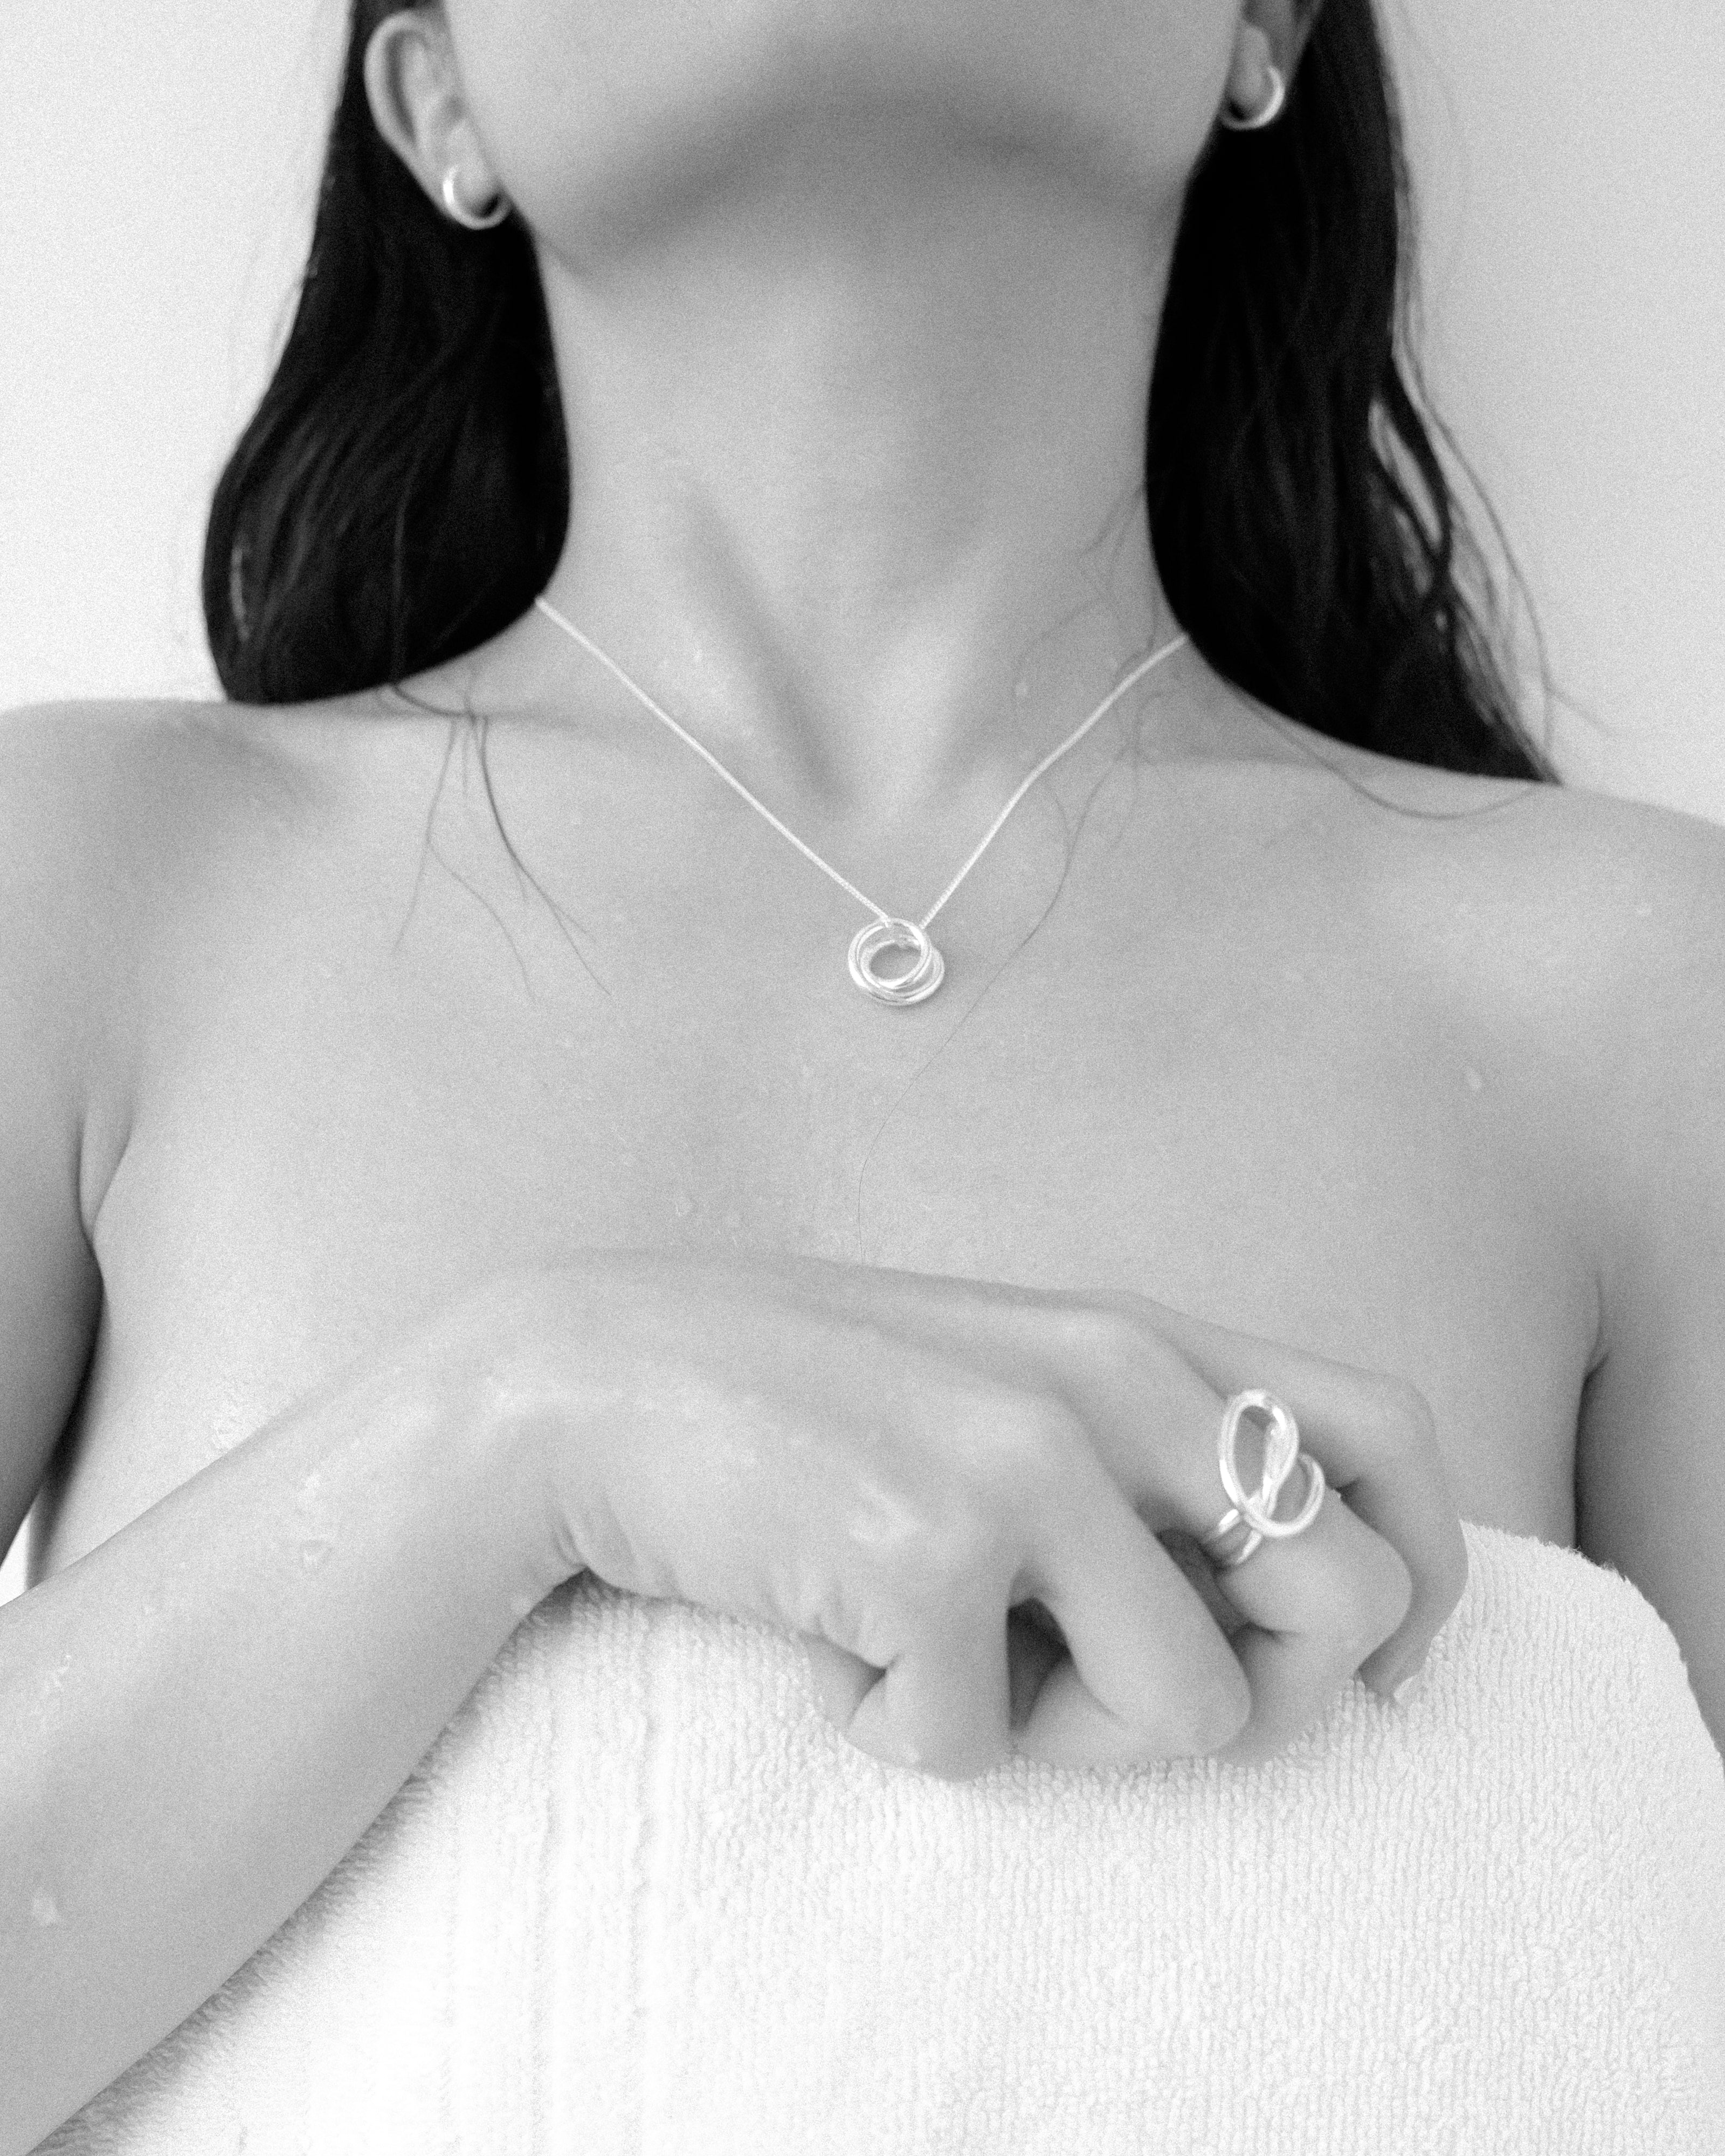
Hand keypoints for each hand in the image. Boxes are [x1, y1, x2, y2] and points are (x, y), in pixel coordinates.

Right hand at [478, 1251, 1464, 1778]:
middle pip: (1347, 1599)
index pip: (1396, 1438)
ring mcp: (1027, 1462)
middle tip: (1109, 1682)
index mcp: (1145, 1335)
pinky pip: (990, 1749)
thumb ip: (1147, 1453)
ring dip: (1072, 1737)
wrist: (592, 1385)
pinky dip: (910, 1737)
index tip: (1346, 1660)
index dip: (1417, 1572)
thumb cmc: (812, 1400)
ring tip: (948, 1657)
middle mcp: (1115, 1380)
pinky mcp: (928, 1553)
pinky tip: (839, 1651)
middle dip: (1262, 1692)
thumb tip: (1281, 1613)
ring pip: (1198, 1715)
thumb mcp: (1006, 1382)